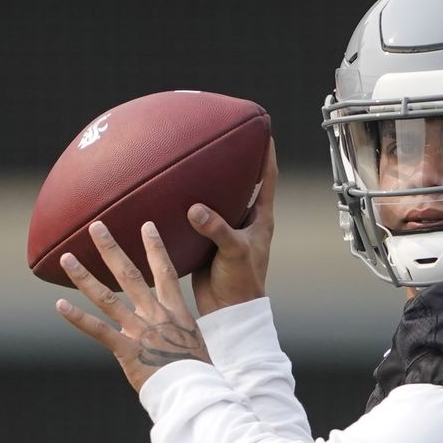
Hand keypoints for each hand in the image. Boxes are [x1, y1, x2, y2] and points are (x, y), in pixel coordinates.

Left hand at [55, 220, 210, 392]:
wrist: (197, 392)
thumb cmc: (198, 372)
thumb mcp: (193, 342)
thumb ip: (176, 331)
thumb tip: (166, 331)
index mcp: (175, 312)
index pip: (165, 272)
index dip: (155, 247)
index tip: (146, 225)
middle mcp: (155, 316)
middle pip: (129, 275)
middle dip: (111, 249)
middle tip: (95, 226)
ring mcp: (139, 331)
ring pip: (107, 297)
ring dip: (84, 276)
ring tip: (66, 258)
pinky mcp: (127, 351)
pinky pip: (99, 331)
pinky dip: (78, 318)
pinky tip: (60, 305)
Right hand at [190, 137, 277, 315]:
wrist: (227, 311)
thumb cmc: (242, 283)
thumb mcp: (234, 252)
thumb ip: (217, 229)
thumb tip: (196, 209)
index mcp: (260, 219)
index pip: (267, 179)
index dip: (266, 155)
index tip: (263, 131)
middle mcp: (245, 220)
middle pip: (242, 183)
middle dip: (235, 162)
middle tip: (223, 137)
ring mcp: (226, 230)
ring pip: (219, 199)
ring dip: (209, 184)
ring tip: (196, 160)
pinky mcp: (208, 241)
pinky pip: (199, 217)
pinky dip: (190, 206)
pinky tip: (175, 195)